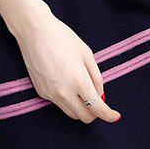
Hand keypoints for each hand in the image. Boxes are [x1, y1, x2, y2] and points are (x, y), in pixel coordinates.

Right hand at [12, 7, 121, 123]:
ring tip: (80, 89)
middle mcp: (64, 92)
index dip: (109, 115)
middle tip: (97, 100)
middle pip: (85, 117)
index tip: (115, 116)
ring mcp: (50, 94)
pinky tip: (64, 82)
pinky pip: (58, 104)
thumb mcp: (86, 53)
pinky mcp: (41, 92)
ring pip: (71, 114)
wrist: (34, 30)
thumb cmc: (62, 37)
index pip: (97, 109)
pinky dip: (66, 100)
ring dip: (80, 108)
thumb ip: (96, 77)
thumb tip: (101, 96)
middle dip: (94, 112)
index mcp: (79, 81)